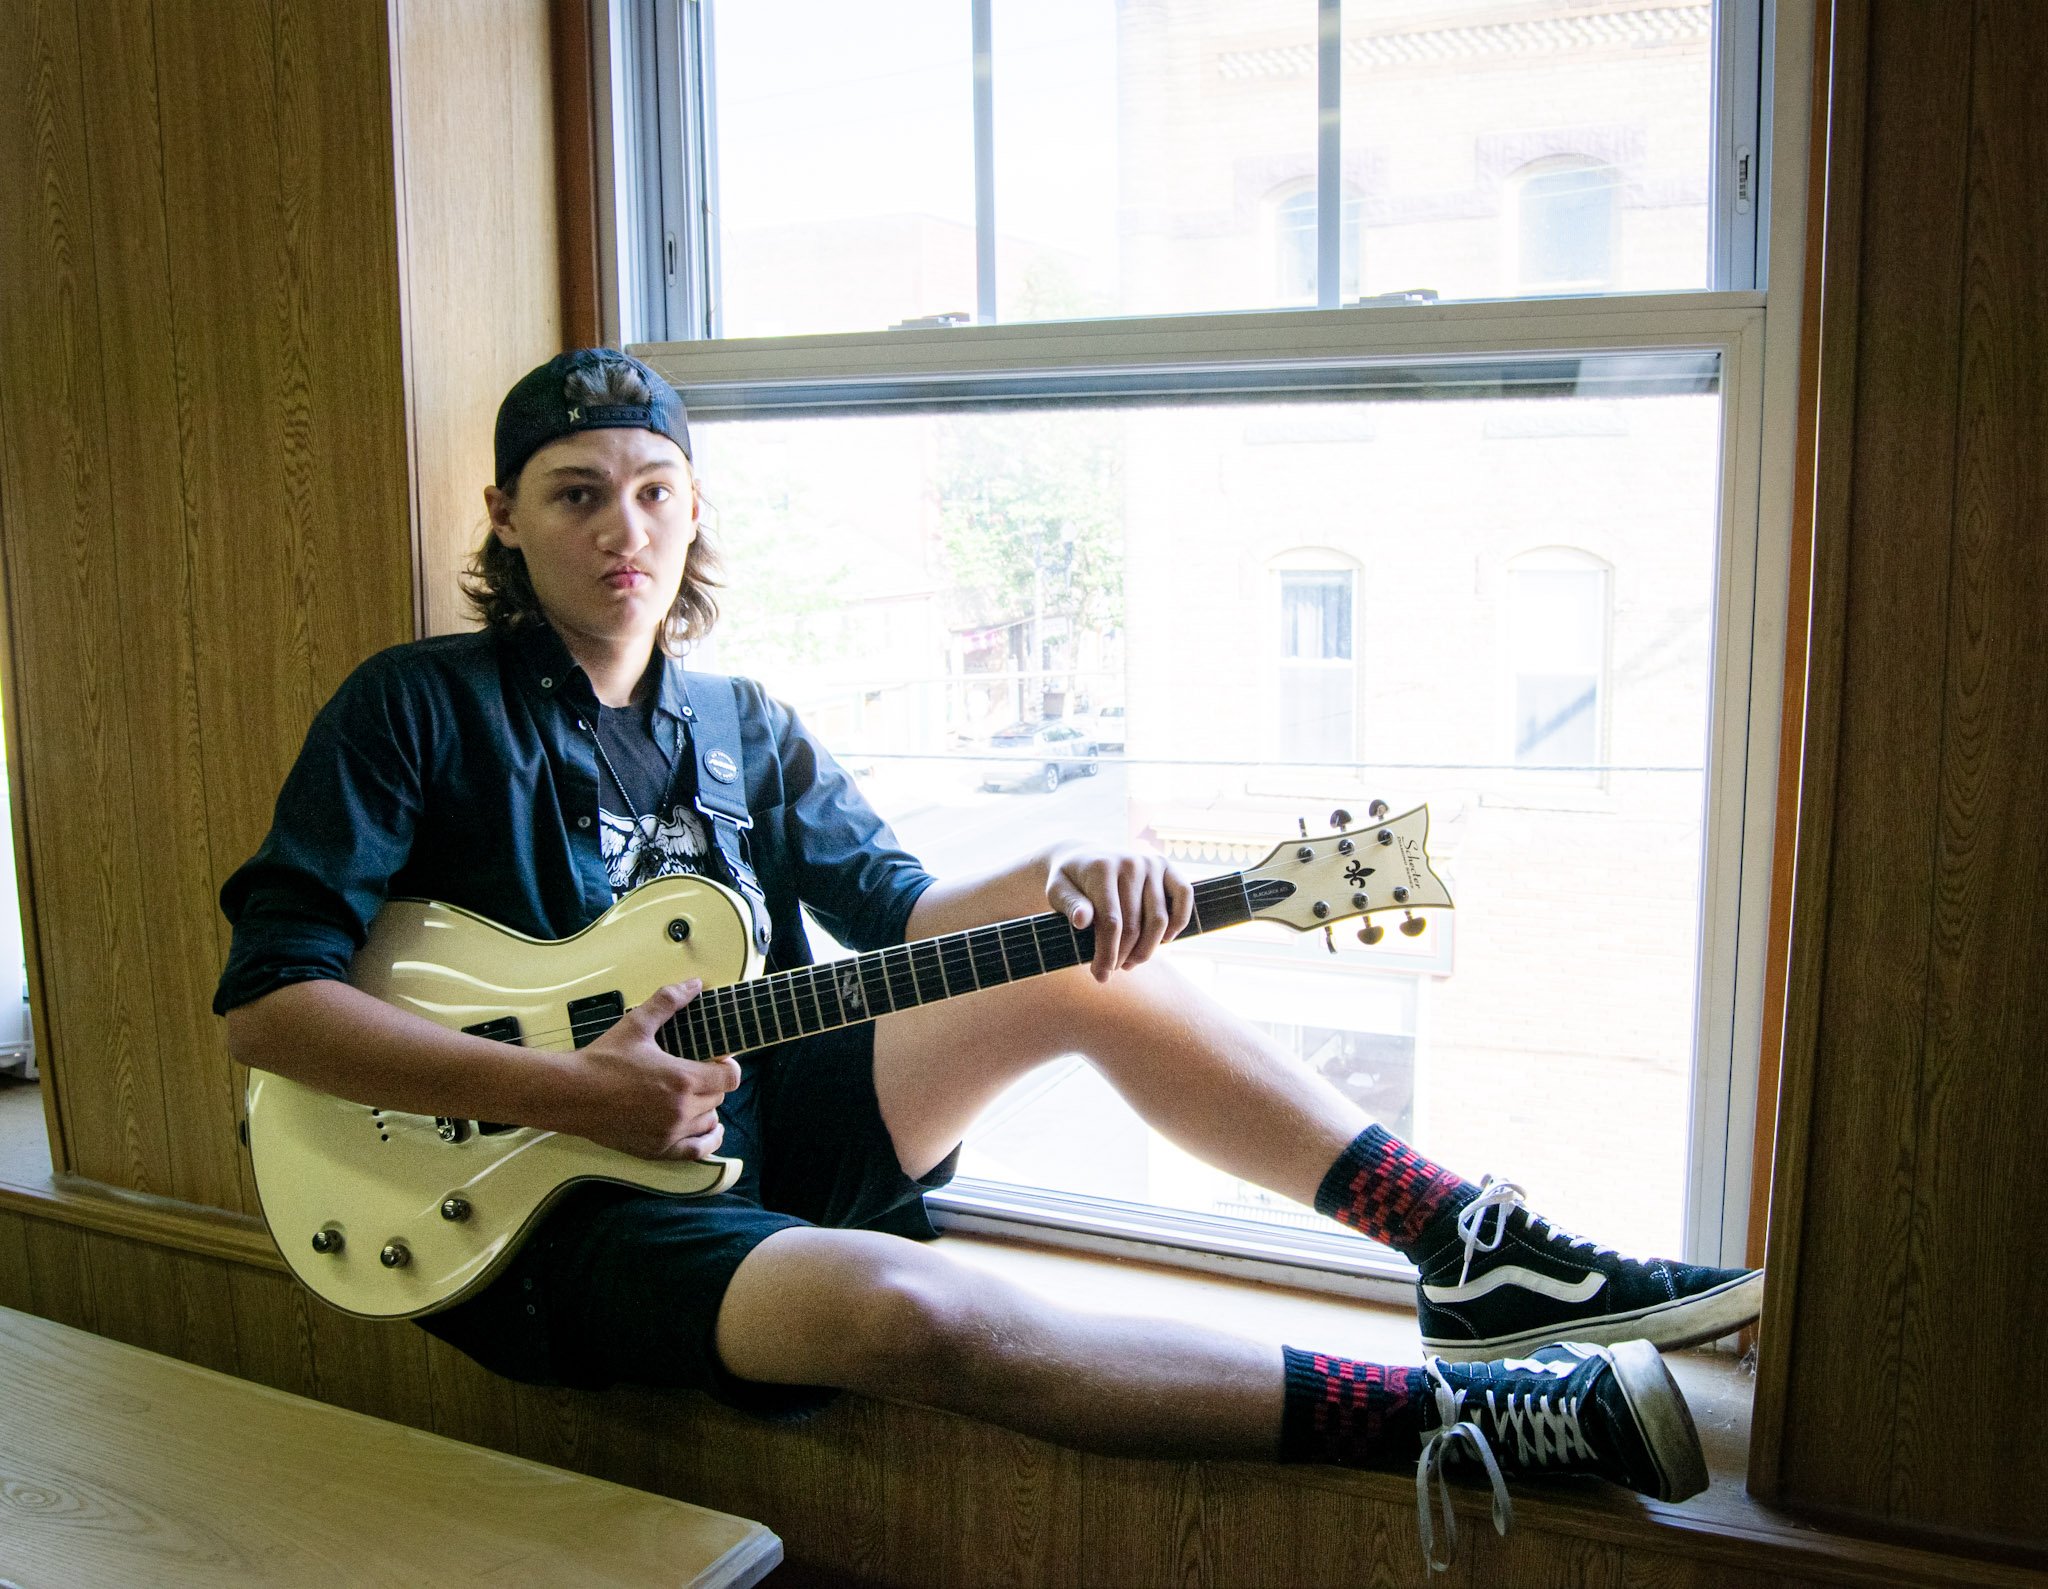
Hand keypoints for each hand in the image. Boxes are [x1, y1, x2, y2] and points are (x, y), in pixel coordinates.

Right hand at [569, 980, 741, 1158]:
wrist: (570, 1094)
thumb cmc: (602, 1060)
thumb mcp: (636, 1024)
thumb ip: (668, 1002)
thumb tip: (694, 984)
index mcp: (682, 1079)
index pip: (730, 1078)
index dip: (727, 1066)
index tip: (717, 1060)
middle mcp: (681, 1110)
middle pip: (718, 1098)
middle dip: (710, 1084)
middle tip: (694, 1073)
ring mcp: (670, 1133)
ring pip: (709, 1121)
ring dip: (706, 1108)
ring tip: (691, 1096)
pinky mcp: (657, 1149)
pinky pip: (696, 1150)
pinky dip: (707, 1140)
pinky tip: (710, 1131)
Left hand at [1044, 845, 1193, 981]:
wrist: (1082, 855)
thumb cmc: (1069, 880)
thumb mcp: (1058, 890)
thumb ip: (1070, 904)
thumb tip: (1082, 920)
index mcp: (1101, 868)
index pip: (1110, 922)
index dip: (1107, 954)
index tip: (1100, 975)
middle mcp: (1130, 863)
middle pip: (1135, 925)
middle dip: (1124, 955)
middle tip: (1113, 970)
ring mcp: (1151, 863)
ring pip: (1159, 919)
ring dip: (1148, 948)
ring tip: (1131, 962)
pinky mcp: (1166, 865)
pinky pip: (1184, 895)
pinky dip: (1179, 921)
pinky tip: (1165, 940)